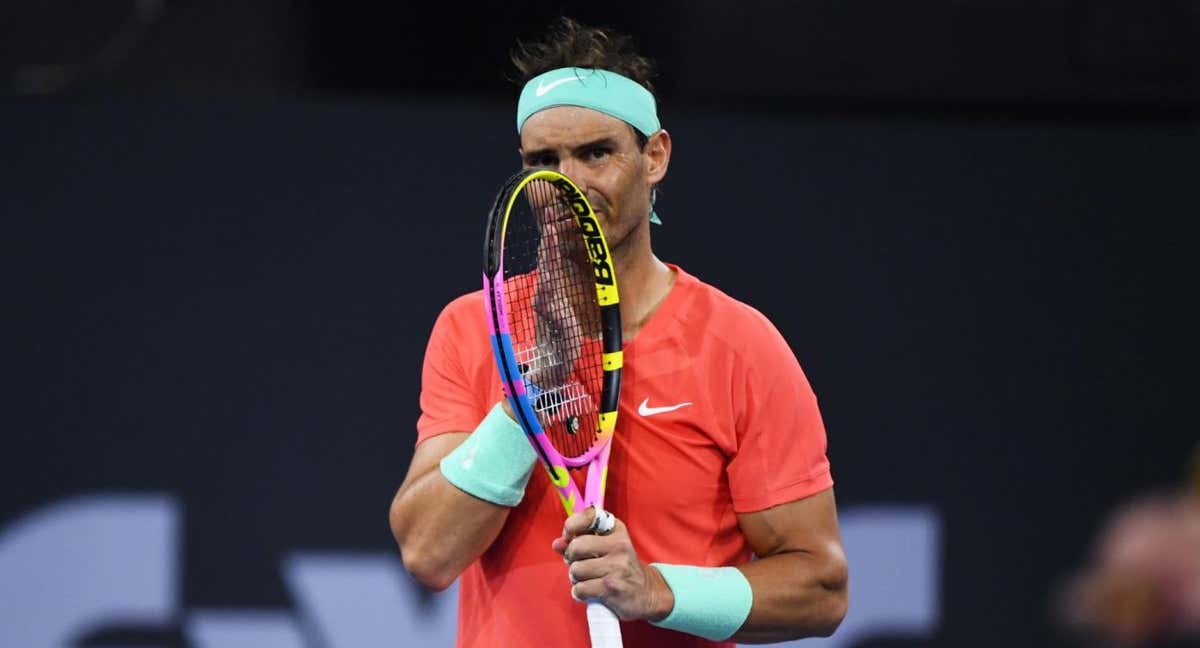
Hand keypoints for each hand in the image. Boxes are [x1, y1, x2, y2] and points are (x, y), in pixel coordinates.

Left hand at [551, 508, 674, 621]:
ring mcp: (616, 567)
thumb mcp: (606, 547)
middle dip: (570, 558)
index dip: (571, 526)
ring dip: (575, 578)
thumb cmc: (621, 567)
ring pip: (576, 570)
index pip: (588, 515)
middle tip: (578, 563)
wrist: (647, 592)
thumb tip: (557, 544)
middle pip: (576, 546)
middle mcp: (619, 546)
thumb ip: (579, 542)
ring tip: (587, 579)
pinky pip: (580, 589)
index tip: (569, 536)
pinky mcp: (612, 588)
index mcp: (617, 530)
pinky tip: (588, 591)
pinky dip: (579, 592)